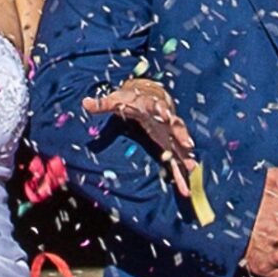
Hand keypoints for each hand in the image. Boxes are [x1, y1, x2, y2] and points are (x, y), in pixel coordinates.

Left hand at [82, 76, 197, 200]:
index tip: (166, 115)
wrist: (151, 94)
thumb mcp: (117, 99)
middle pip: (176, 127)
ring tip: (192, 169)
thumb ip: (102, 103)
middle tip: (188, 145)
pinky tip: (187, 182)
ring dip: (186, 156)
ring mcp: (170, 132)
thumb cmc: (132, 99)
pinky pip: (178, 157)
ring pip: (180, 145)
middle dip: (182, 135)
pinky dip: (183, 168)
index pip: (159, 108)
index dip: (162, 111)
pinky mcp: (170, 143)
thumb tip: (85, 103)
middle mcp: (165, 120)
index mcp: (153, 107)